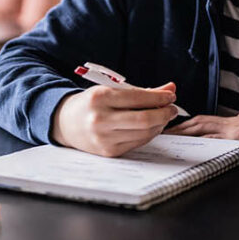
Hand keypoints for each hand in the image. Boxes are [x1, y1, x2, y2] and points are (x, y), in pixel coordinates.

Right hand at [51, 83, 177, 156]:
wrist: (66, 122)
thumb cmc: (92, 103)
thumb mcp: (112, 90)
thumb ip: (142, 91)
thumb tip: (170, 87)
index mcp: (100, 97)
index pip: (138, 97)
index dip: (159, 97)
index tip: (170, 95)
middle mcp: (100, 119)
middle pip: (144, 119)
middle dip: (164, 113)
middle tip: (172, 108)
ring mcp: (104, 138)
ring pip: (143, 133)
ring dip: (159, 124)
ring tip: (163, 116)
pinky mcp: (109, 152)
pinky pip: (137, 143)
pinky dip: (149, 134)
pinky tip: (152, 126)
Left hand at [165, 112, 238, 152]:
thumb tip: (235, 132)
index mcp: (234, 120)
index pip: (207, 121)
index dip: (191, 123)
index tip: (177, 126)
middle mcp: (230, 121)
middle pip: (199, 121)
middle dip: (181, 125)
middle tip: (165, 129)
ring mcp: (232, 128)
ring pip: (202, 127)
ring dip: (185, 131)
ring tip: (170, 135)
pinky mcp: (236, 136)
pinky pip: (213, 138)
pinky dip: (201, 140)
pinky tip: (190, 143)